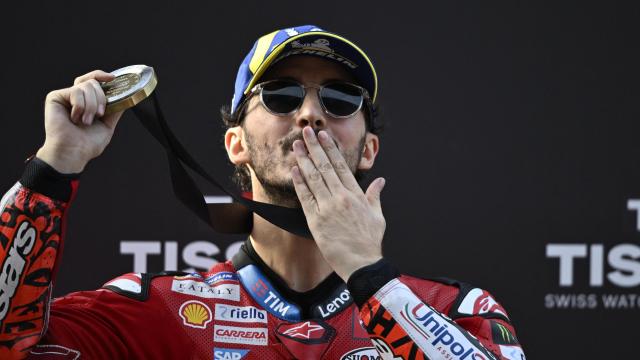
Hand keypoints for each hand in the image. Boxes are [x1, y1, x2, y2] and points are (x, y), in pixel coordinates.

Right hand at [36, 70, 124, 172]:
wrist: (73, 152)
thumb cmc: (87, 144)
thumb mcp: (107, 125)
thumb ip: (115, 110)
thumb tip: (124, 97)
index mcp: (87, 103)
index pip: (94, 81)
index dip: (102, 76)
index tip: (113, 78)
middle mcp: (76, 97)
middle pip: (93, 82)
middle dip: (101, 98)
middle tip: (99, 115)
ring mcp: (65, 96)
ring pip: (86, 86)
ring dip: (91, 106)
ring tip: (85, 121)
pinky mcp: (55, 97)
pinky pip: (75, 91)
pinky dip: (80, 106)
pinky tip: (74, 118)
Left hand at [291, 126, 385, 281]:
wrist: (362, 263)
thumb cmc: (370, 242)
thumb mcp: (377, 216)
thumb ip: (375, 196)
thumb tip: (381, 181)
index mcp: (356, 195)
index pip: (341, 166)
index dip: (331, 149)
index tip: (324, 136)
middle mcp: (341, 197)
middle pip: (325, 167)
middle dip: (315, 147)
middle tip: (307, 131)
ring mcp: (328, 208)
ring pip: (314, 178)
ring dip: (304, 160)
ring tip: (297, 145)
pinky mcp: (316, 220)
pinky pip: (306, 197)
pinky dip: (299, 182)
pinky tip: (294, 169)